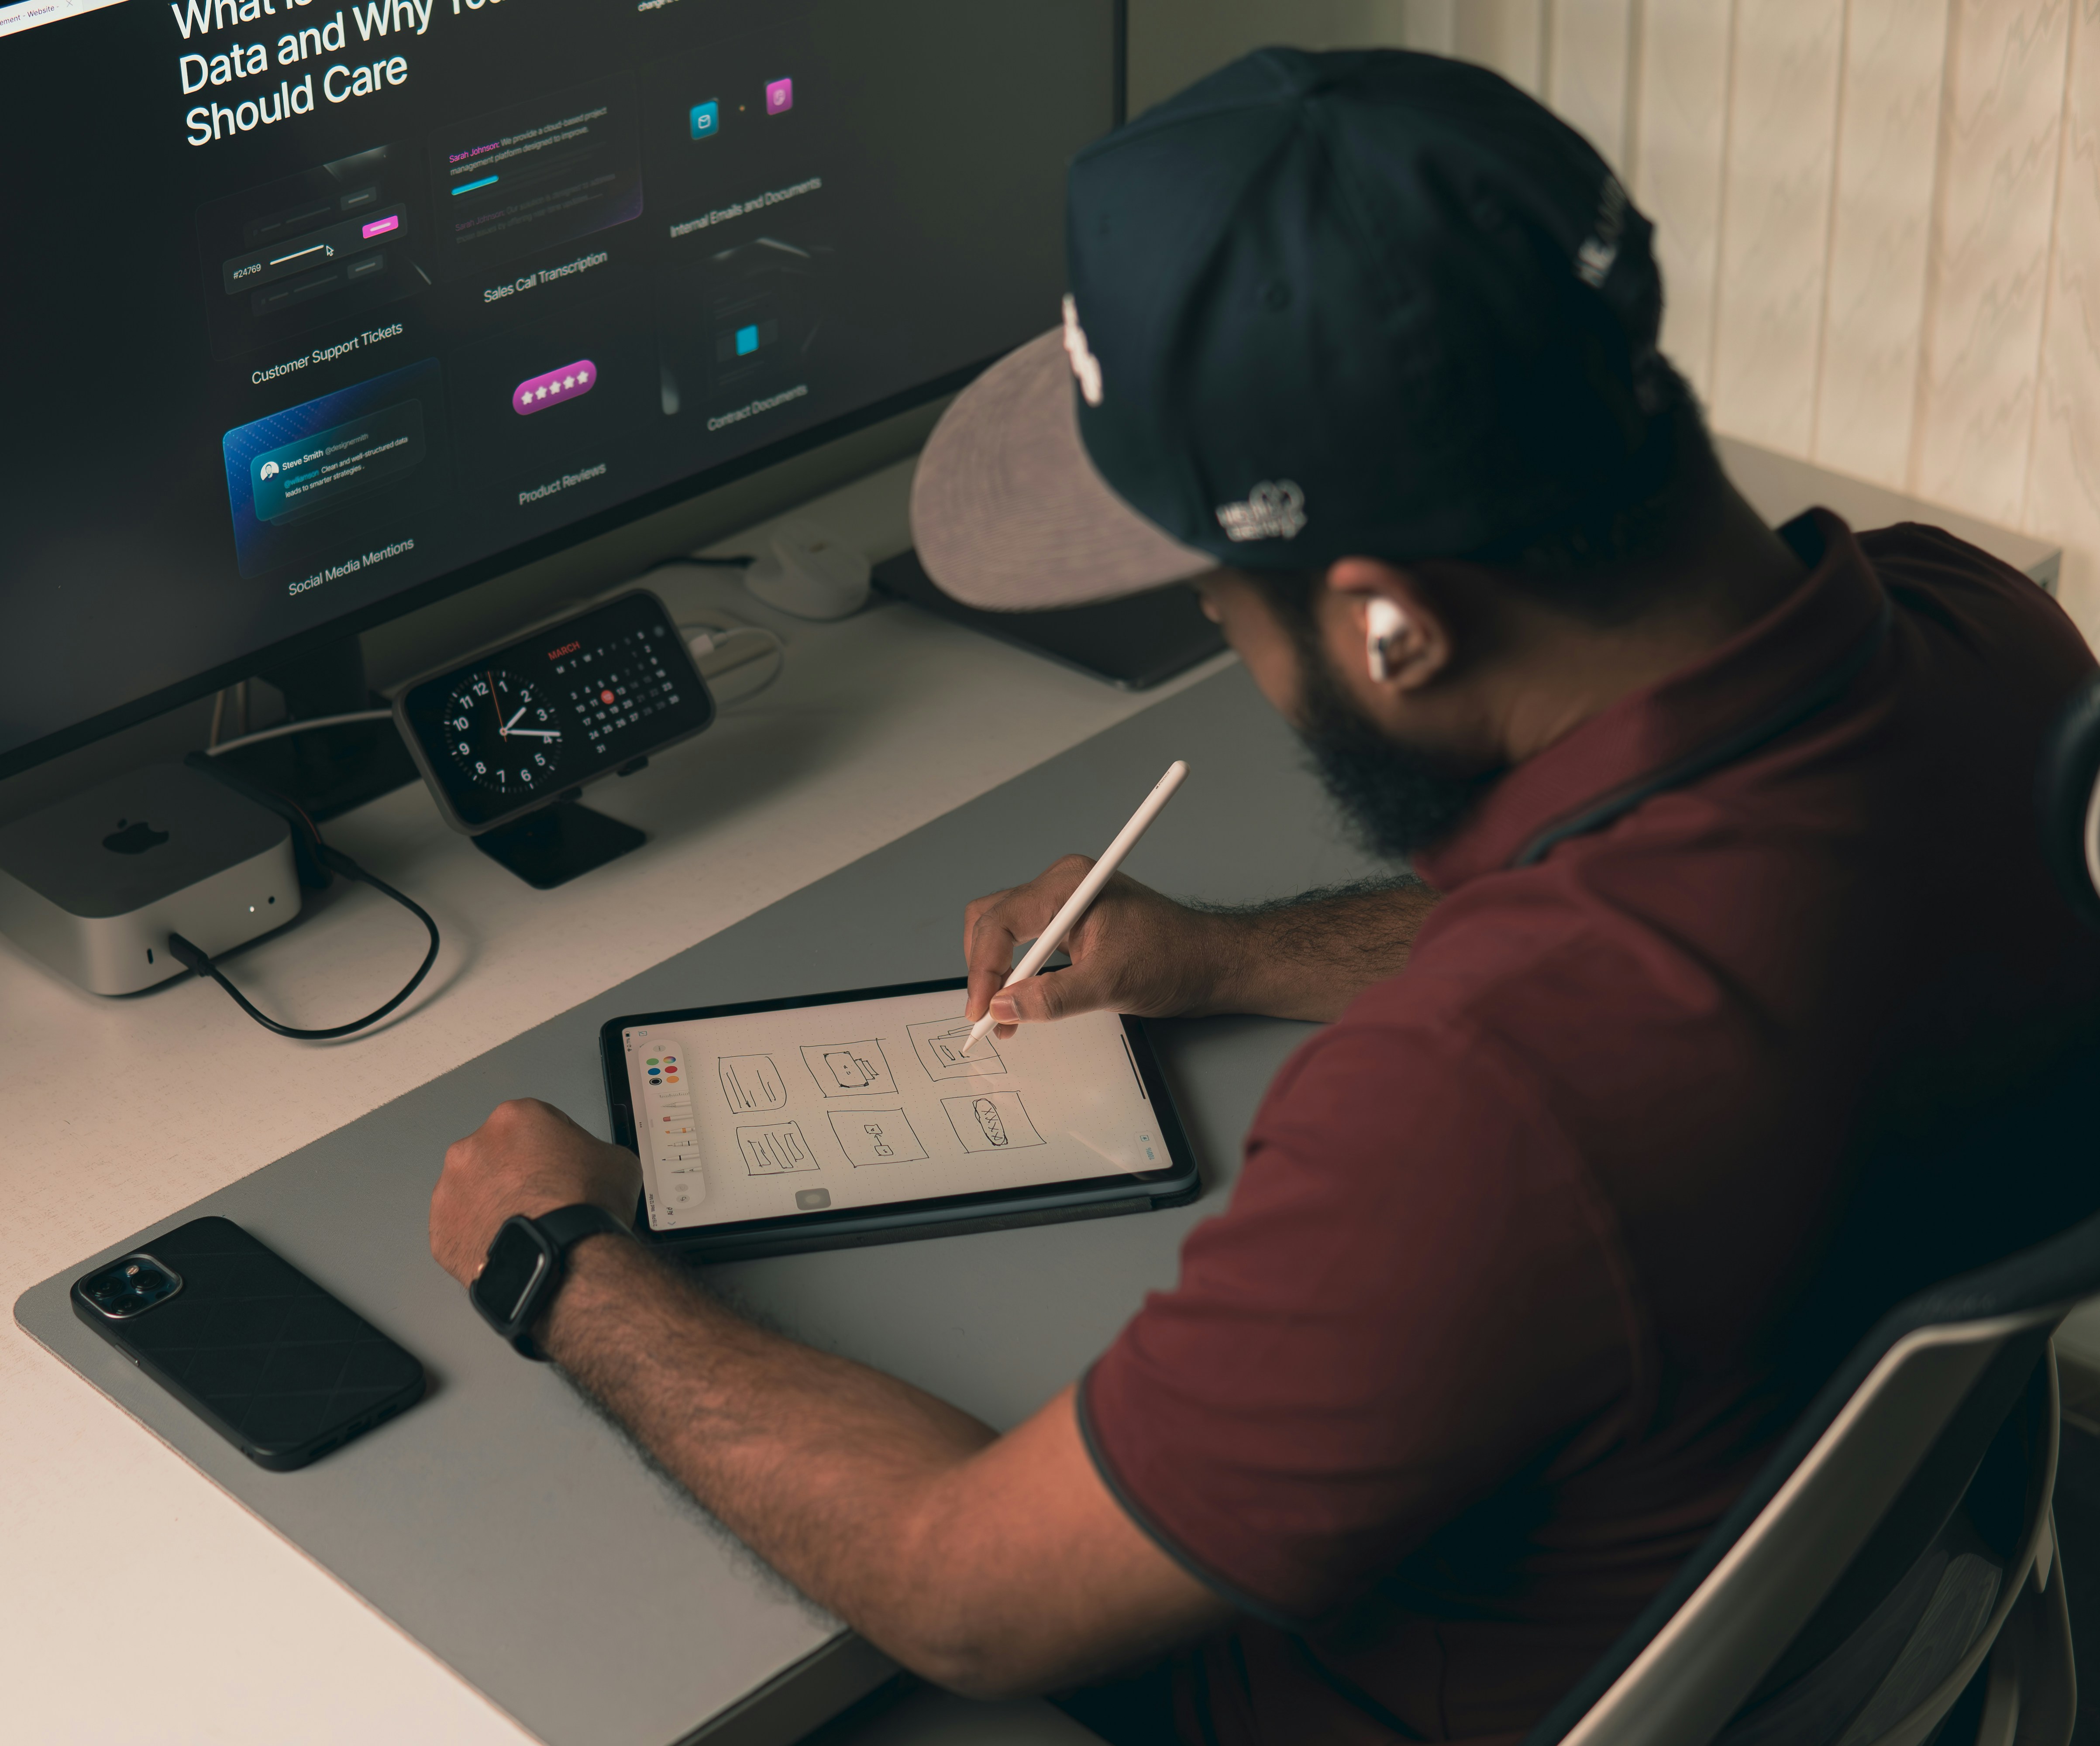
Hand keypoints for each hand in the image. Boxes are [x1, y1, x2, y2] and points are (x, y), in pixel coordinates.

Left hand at [429, 1098, 640, 1284]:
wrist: (562, 1259)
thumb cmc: (586, 1207)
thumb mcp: (617, 1161)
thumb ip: (593, 1151)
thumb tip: (589, 1165)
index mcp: (515, 1118)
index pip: (537, 1124)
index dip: (555, 1148)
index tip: (566, 1169)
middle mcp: (473, 1147)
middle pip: (497, 1155)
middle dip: (516, 1174)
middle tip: (544, 1199)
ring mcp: (450, 1190)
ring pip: (474, 1192)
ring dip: (494, 1203)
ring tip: (526, 1227)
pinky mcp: (440, 1231)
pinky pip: (461, 1229)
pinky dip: (480, 1236)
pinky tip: (508, 1246)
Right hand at [963, 857, 1237, 1036]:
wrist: (1211, 962)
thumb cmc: (1174, 959)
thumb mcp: (1112, 984)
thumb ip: (1054, 997)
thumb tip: (1006, 1008)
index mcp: (1068, 886)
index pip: (1001, 921)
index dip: (984, 969)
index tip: (982, 1010)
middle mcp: (1061, 886)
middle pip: (991, 920)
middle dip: (984, 969)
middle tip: (986, 1015)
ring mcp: (1065, 904)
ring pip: (1003, 932)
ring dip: (998, 976)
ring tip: (1004, 1018)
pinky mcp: (1071, 923)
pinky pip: (1026, 943)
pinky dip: (1017, 975)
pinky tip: (1022, 1003)